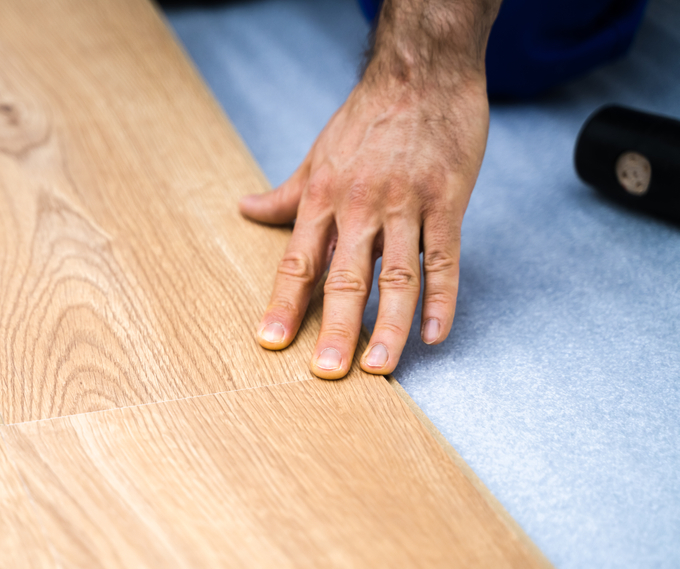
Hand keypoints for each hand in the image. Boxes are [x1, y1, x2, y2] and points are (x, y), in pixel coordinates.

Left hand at [240, 63, 489, 378]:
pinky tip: (434, 334)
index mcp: (323, 199)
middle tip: (326, 371)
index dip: (283, 303)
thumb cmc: (367, 117)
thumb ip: (286, 194)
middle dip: (334, 328)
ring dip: (388, 325)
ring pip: (396, 276)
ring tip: (380, 368)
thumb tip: (246, 209)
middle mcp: (360, 207)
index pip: (298, 261)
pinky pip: (444, 258)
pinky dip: (441, 298)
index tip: (271, 340)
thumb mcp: (316, 155)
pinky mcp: (447, 201)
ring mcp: (405, 205)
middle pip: (344, 278)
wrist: (422, 71)